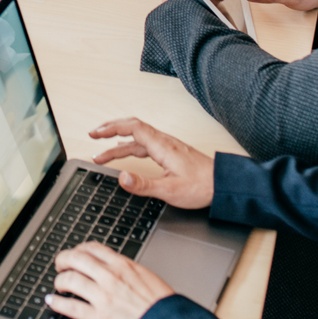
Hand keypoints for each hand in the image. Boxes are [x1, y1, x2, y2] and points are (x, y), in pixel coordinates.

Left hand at [46, 242, 176, 318]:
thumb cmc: (160, 304)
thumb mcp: (144, 276)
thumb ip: (125, 270)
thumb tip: (111, 267)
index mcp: (122, 265)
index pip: (92, 248)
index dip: (78, 249)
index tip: (74, 253)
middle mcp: (110, 277)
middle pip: (76, 259)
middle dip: (63, 260)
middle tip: (60, 265)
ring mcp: (103, 297)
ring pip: (70, 280)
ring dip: (59, 281)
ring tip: (59, 285)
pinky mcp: (99, 317)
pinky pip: (71, 306)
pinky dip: (57, 303)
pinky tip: (53, 301)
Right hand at [89, 117, 214, 207]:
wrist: (224, 184)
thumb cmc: (202, 186)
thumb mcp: (170, 190)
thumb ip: (143, 185)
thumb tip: (121, 178)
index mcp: (162, 146)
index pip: (132, 128)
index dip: (111, 128)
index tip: (95, 134)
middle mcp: (164, 142)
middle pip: (132, 128)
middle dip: (110, 130)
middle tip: (93, 136)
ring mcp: (167, 147)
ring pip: (138, 138)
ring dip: (118, 143)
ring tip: (101, 154)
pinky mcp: (171, 154)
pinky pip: (145, 145)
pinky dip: (130, 148)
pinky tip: (125, 155)